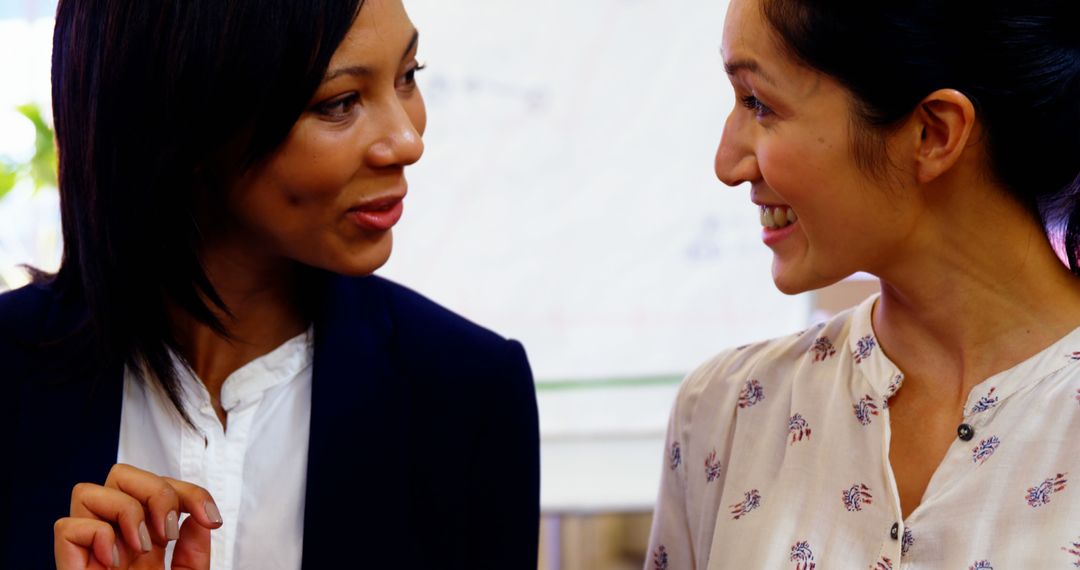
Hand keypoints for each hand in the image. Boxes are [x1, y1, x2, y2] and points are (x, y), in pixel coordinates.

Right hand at [54, 464, 223, 568]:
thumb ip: (194, 553)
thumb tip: (195, 518)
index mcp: (145, 539)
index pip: (160, 487)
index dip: (189, 492)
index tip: (212, 519)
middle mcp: (115, 538)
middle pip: (121, 473)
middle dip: (156, 491)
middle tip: (169, 532)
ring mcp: (90, 550)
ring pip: (86, 490)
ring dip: (125, 509)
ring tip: (142, 547)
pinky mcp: (69, 565)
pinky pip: (67, 525)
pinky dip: (95, 534)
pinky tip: (114, 563)